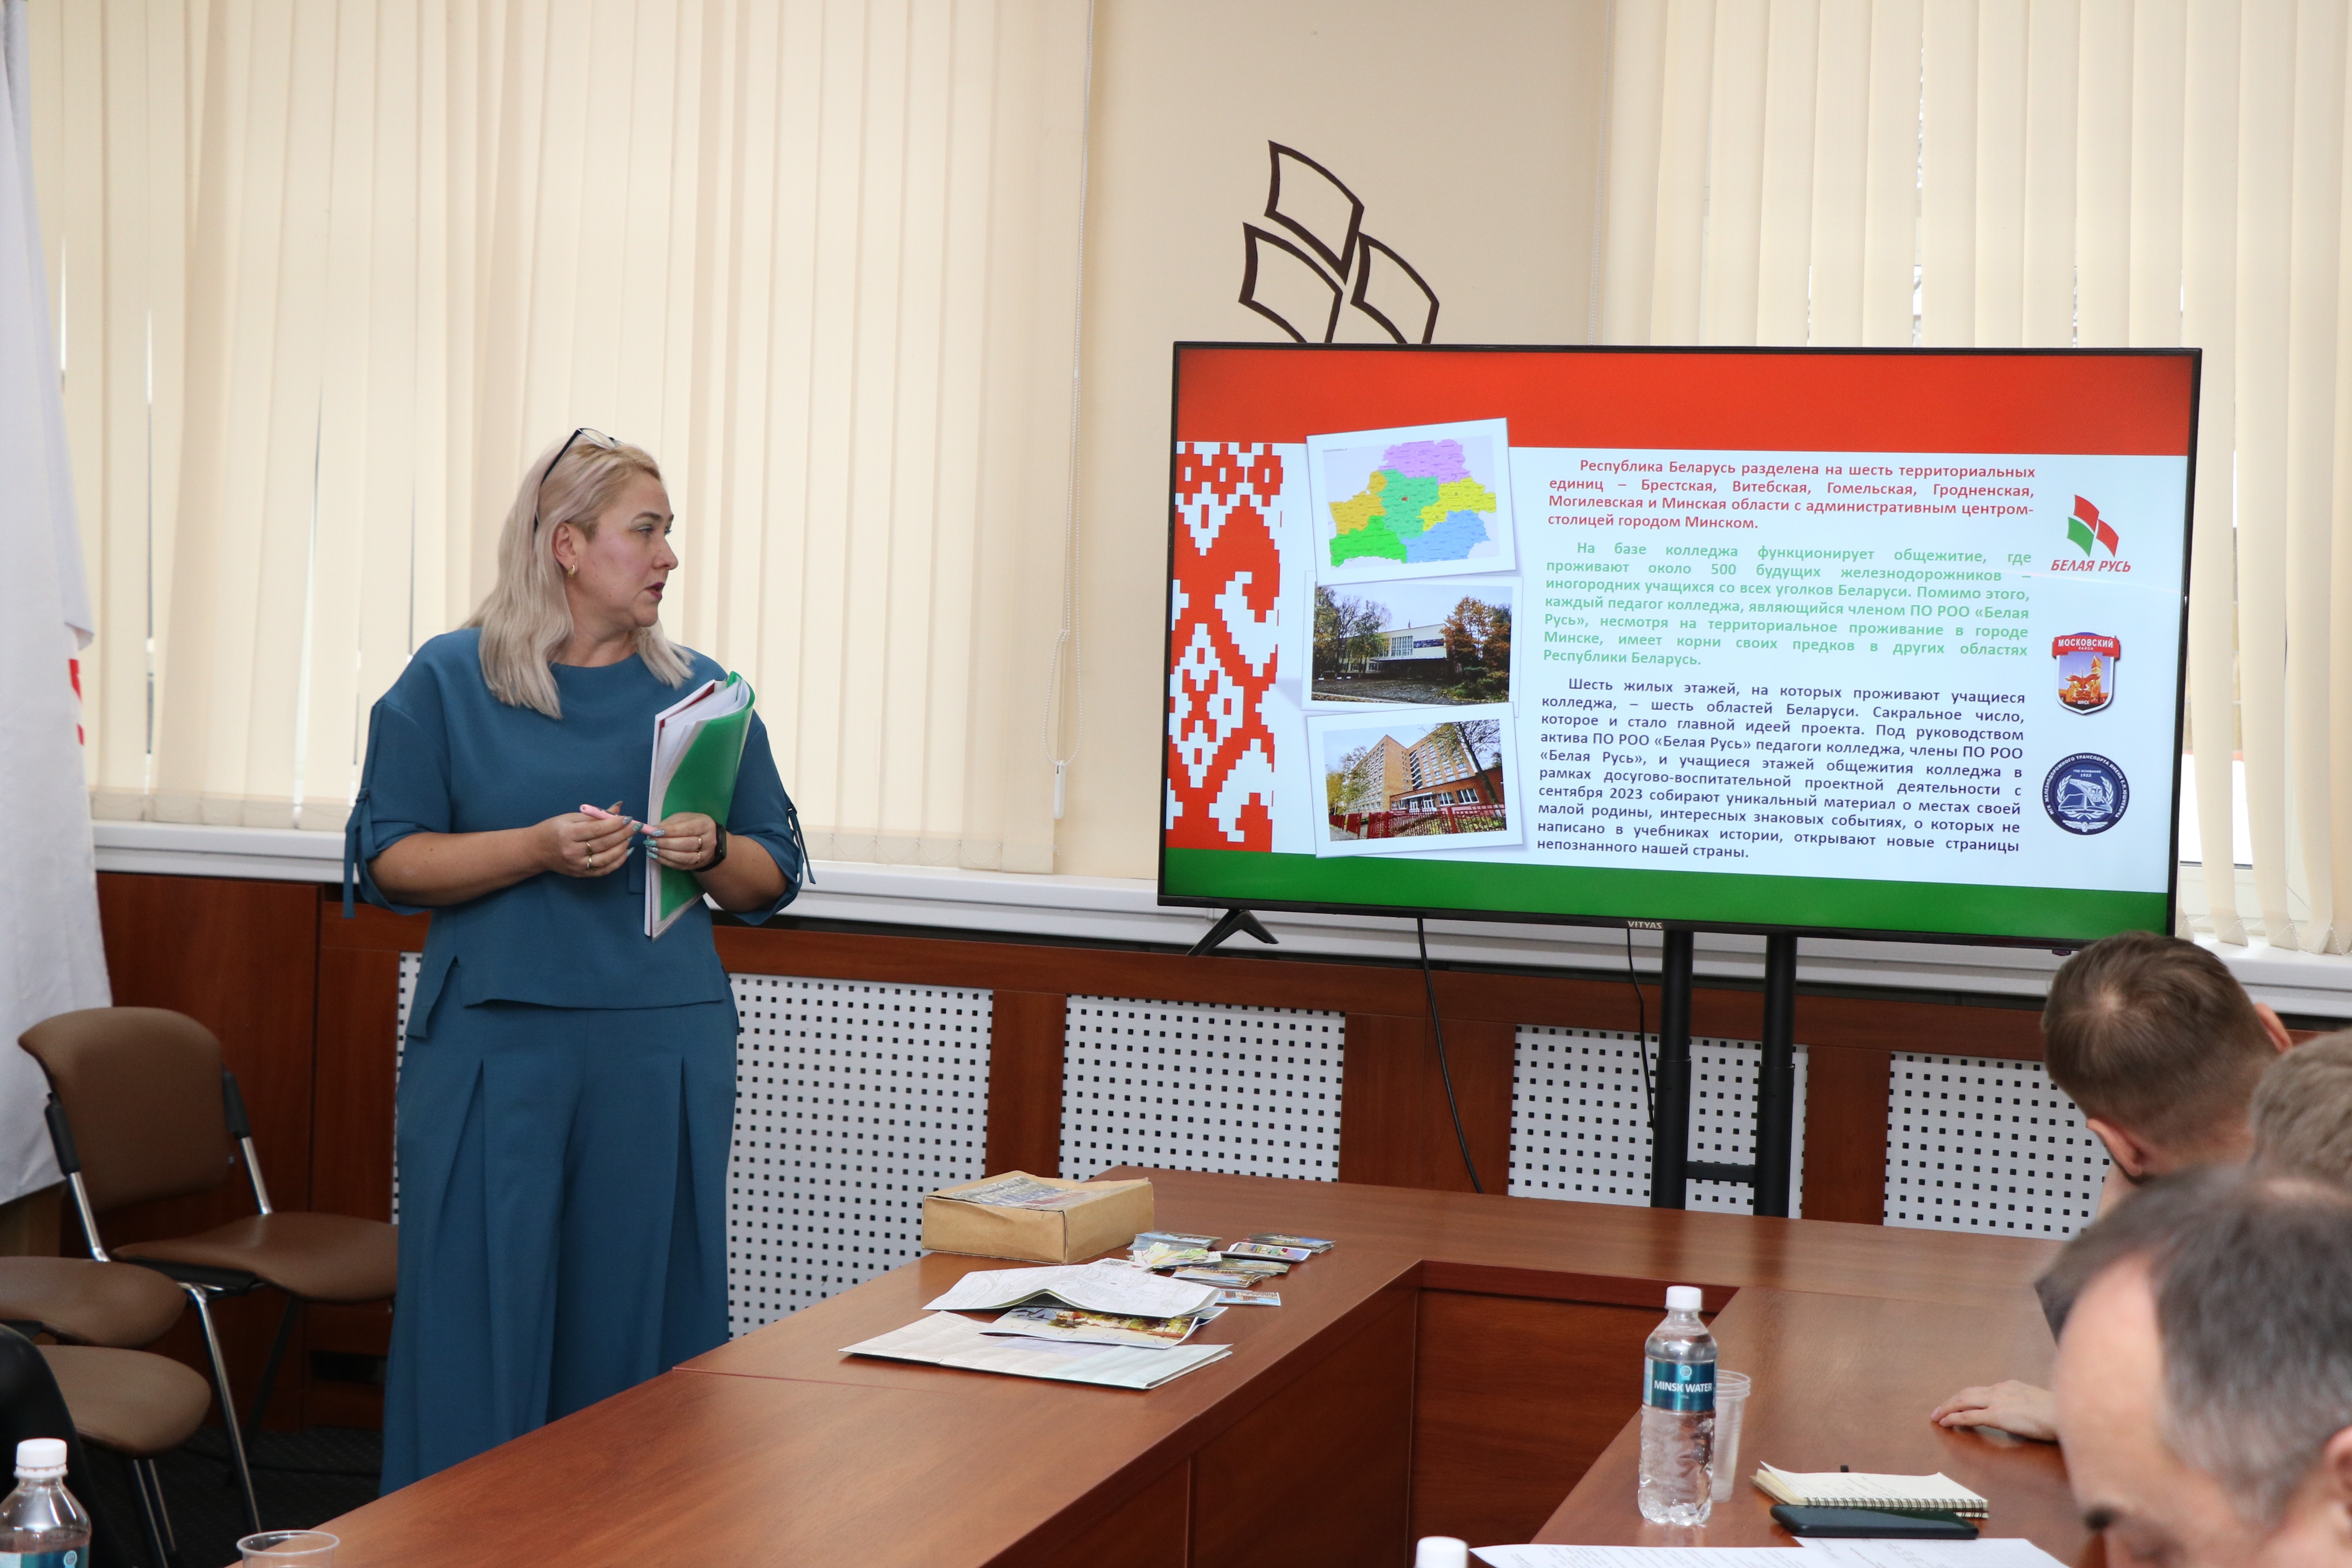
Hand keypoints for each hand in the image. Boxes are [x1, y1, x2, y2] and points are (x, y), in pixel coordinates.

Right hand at [540, 810, 635, 878]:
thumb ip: (594, 815)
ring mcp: (577, 865)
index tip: (627, 818)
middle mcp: (572, 851)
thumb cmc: (553, 830)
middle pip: (603, 844)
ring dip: (622, 848)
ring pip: (606, 859)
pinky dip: (617, 862)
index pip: (596, 829)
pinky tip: (625, 851)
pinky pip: (604, 870)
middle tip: (634, 827)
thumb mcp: (570, 817)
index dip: (614, 824)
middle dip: (622, 834)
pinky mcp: (581, 874)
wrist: (536, 850)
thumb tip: (618, 809)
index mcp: (568, 833)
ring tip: (630, 837)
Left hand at [652, 812, 720, 872]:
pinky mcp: (697, 865)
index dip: (670, 831)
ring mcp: (704, 855)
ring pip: (684, 857)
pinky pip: (680, 865)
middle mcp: (709, 841)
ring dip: (665, 854)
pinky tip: (655, 856)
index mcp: (705, 825)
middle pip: (686, 844)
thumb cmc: (692, 826)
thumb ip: (670, 823)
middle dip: (665, 843)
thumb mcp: (683, 818)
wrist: (707, 841)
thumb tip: (654, 831)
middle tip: (650, 841)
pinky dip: (666, 862)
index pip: (688, 829)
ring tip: (651, 849)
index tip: (655, 832)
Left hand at [1930, 1379, 2057, 1441]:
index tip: (1956, 1403)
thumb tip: (2015, 1419)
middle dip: (1950, 1401)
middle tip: (1938, 1409)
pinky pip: (1969, 1416)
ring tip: (1936, 1416)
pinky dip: (1954, 1418)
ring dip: (1947, 1408)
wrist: (2065, 1414)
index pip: (1981, 1391)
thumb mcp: (2035, 1404)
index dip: (1965, 1397)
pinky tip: (1946, 1422)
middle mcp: (2000, 1389)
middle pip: (1967, 1393)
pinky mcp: (1998, 1415)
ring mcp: (1998, 1401)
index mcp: (2010, 1386)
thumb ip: (2022, 1408)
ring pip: (1963, 1401)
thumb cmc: (2057, 1413)